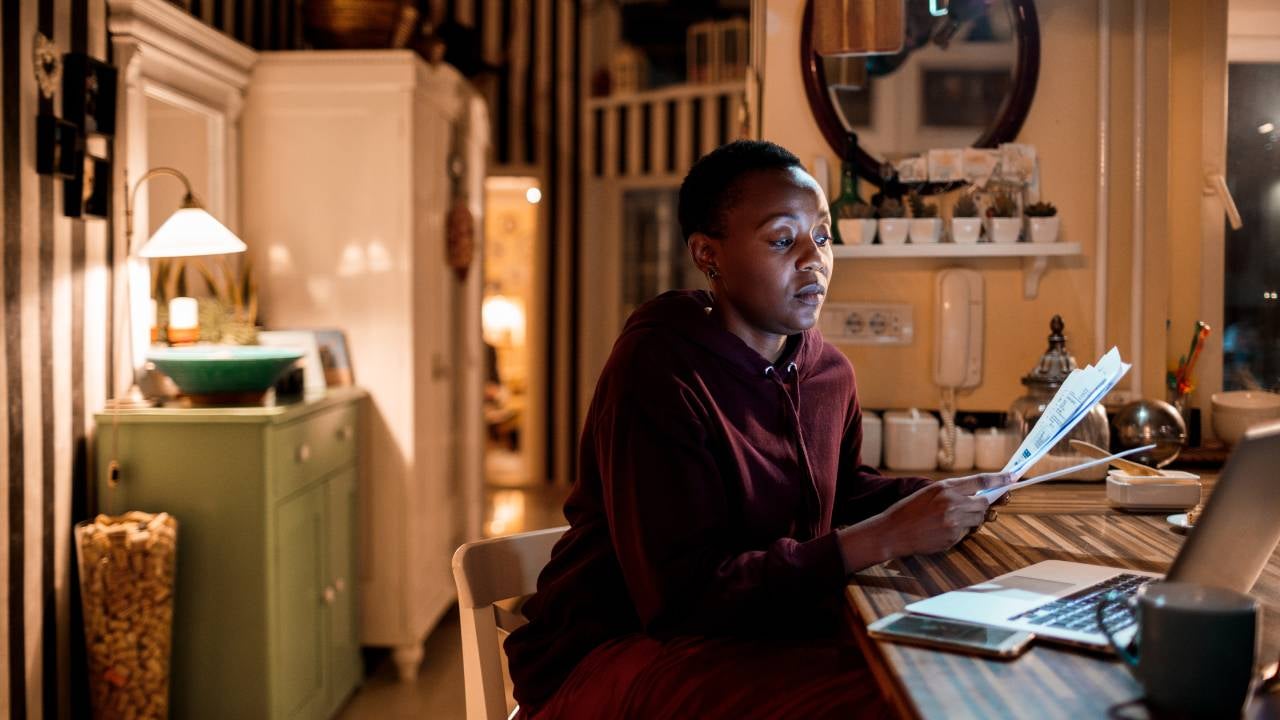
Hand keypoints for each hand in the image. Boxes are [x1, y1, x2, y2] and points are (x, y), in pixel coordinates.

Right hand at [878, 473, 1009, 556]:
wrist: (893, 531)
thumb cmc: (909, 510)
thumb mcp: (929, 493)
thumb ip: (953, 491)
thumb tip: (978, 492)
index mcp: (946, 487)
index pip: (980, 481)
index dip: (999, 479)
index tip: (1012, 477)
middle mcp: (952, 502)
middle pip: (984, 503)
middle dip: (981, 505)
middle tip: (971, 507)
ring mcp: (954, 521)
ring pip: (977, 519)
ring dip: (970, 519)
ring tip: (949, 519)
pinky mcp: (952, 537)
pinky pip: (965, 533)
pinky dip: (958, 532)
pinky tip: (941, 531)